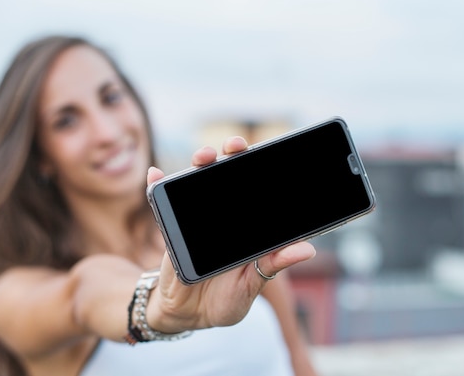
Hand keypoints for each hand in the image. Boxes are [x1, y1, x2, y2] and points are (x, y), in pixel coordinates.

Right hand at [146, 136, 315, 331]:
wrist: (190, 315)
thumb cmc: (226, 298)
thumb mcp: (252, 284)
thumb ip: (274, 264)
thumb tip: (307, 249)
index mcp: (245, 225)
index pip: (254, 189)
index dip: (259, 168)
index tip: (267, 153)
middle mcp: (221, 215)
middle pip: (225, 177)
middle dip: (230, 155)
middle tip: (236, 146)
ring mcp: (194, 218)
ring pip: (196, 183)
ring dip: (199, 164)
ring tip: (203, 157)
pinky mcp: (172, 228)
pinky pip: (162, 204)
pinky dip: (157, 186)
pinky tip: (155, 175)